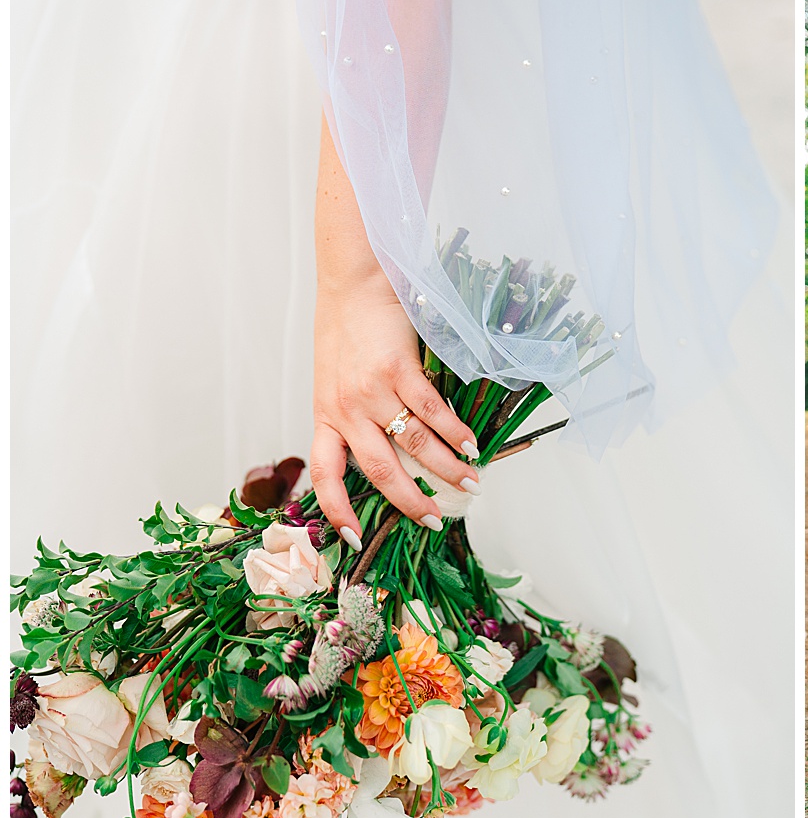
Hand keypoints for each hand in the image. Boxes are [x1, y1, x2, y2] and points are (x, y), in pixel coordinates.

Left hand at [307, 118, 476, 546]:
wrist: (352, 282)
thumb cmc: (346, 328)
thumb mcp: (334, 378)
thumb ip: (351, 412)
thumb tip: (384, 448)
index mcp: (326, 415)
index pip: (326, 474)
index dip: (337, 509)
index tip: (353, 536)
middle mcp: (345, 409)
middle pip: (379, 470)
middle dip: (410, 501)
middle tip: (437, 520)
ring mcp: (371, 390)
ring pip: (413, 444)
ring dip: (445, 468)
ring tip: (471, 480)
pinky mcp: (397, 368)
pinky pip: (430, 410)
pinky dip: (454, 431)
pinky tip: (471, 443)